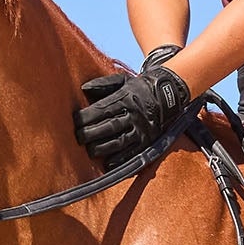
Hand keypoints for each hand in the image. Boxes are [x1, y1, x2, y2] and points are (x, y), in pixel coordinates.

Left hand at [73, 63, 190, 167]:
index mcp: (125, 98)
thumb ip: (103, 84)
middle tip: (78, 138)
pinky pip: (132, 154)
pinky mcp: (147, 142)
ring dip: (102, 148)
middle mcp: (133, 115)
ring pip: (119, 142)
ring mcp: (141, 130)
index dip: (86, 117)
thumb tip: (84, 88)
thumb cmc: (138, 88)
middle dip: (91, 134)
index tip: (75, 121)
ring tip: (90, 150)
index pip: (102, 109)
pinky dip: (119, 160)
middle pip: (109, 126)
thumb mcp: (122, 80)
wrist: (168, 95)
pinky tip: (107, 164)